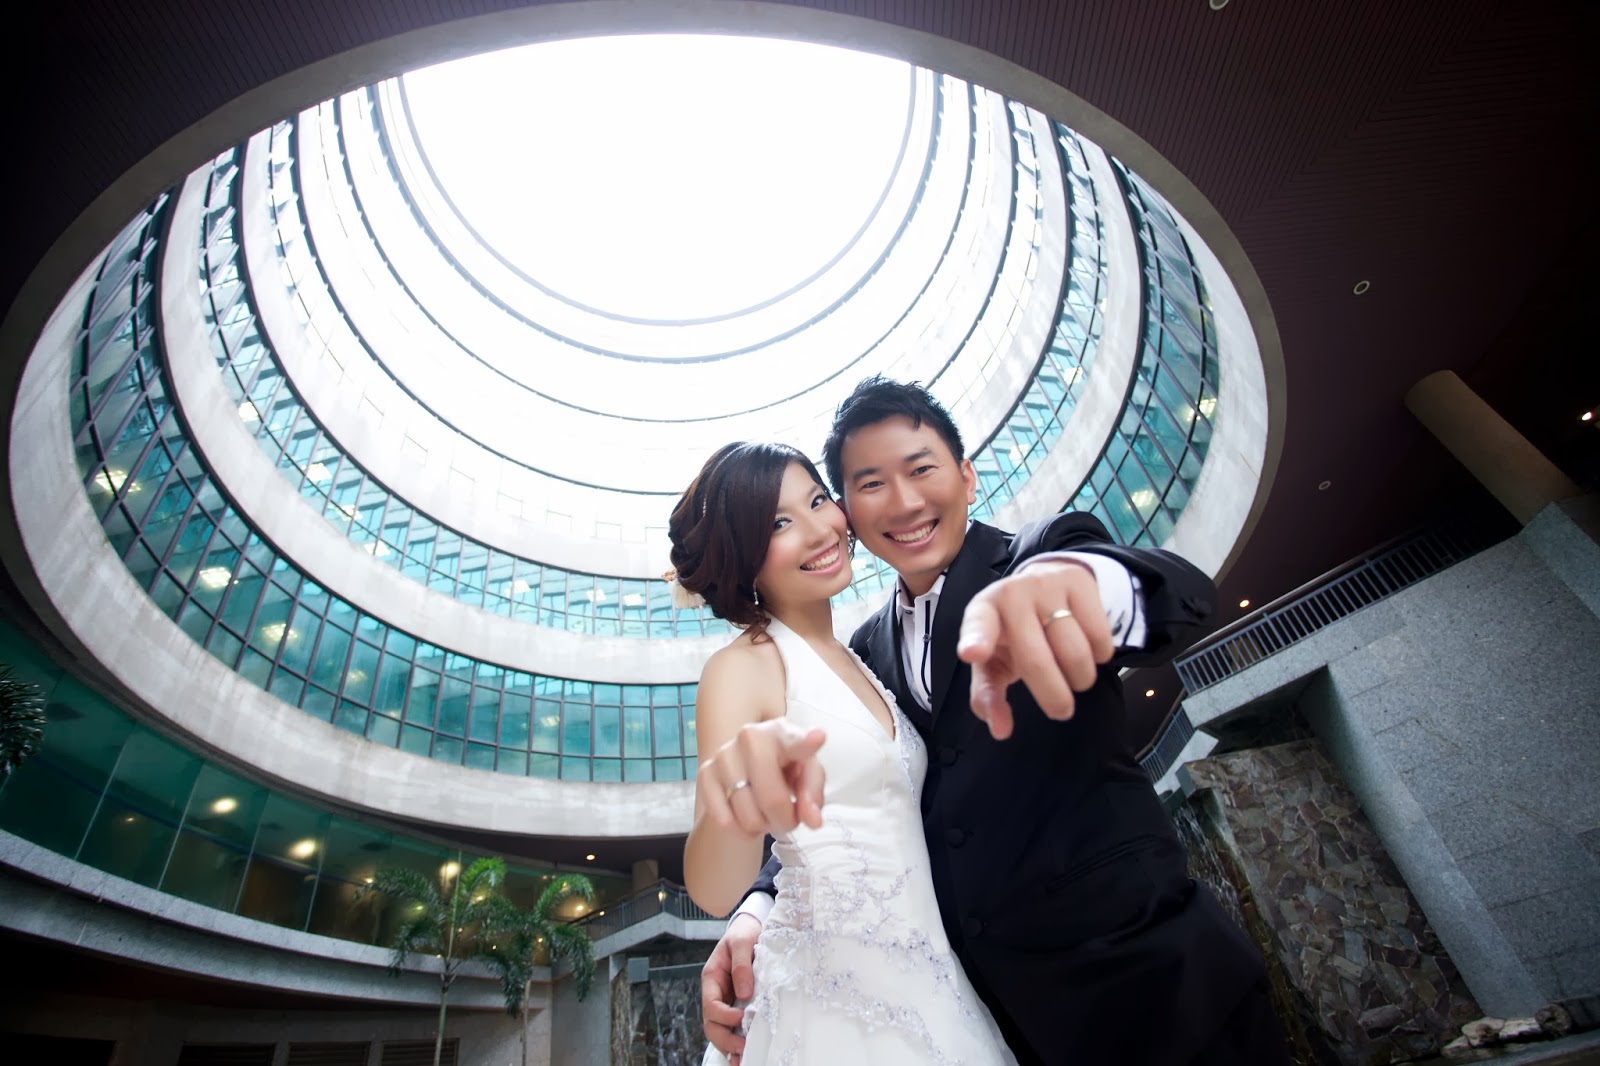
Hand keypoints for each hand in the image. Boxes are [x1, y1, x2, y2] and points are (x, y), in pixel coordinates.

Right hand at [697, 719, 825, 837]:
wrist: (748, 770)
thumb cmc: (785, 770)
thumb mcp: (807, 778)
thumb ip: (813, 797)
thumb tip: (813, 820)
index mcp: (782, 733)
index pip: (795, 741)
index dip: (806, 743)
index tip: (818, 738)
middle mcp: (751, 737)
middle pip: (772, 799)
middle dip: (785, 821)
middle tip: (788, 819)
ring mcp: (724, 754)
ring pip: (749, 816)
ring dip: (763, 826)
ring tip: (766, 813)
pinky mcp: (705, 773)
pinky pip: (724, 820)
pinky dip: (740, 830)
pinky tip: (746, 817)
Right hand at [702, 911, 763, 1059]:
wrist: (752, 929)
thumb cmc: (744, 932)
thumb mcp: (742, 941)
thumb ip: (741, 965)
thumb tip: (744, 993)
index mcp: (712, 978)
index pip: (711, 1005)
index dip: (724, 1015)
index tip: (743, 1016)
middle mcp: (716, 993)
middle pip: (711, 1024)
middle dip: (725, 1038)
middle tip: (743, 1046)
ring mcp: (726, 1002)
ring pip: (719, 1031)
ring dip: (729, 1046)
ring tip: (742, 1059)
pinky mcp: (738, 1006)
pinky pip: (732, 1028)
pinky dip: (735, 1042)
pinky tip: (743, 1055)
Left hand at [956, 561, 1114, 737]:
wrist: (1045, 580)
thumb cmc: (1013, 632)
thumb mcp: (993, 660)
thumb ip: (989, 695)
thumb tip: (1001, 730)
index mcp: (983, 611)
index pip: (978, 625)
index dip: (977, 640)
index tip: (973, 654)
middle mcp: (1013, 594)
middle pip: (1036, 659)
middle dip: (1053, 696)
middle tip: (1061, 711)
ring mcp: (1047, 585)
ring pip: (1075, 651)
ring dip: (1080, 678)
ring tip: (1074, 677)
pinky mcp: (1080, 582)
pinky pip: (1100, 636)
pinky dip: (1099, 655)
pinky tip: (1088, 649)